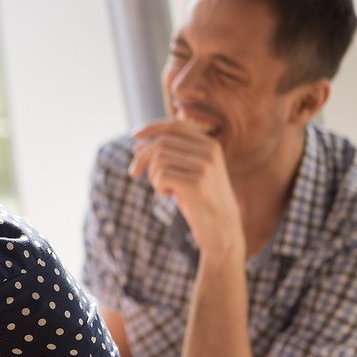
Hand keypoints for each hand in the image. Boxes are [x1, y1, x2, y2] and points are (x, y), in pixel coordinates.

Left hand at [128, 119, 243, 255]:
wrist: (223, 230)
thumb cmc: (201, 201)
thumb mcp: (185, 174)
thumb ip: (168, 157)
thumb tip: (137, 145)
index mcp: (210, 145)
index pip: (175, 126)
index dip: (152, 128)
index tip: (134, 136)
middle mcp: (210, 151)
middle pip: (162, 143)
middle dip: (142, 158)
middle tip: (133, 174)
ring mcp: (205, 166)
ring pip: (159, 159)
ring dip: (153, 176)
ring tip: (165, 189)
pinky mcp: (197, 183)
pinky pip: (161, 176)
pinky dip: (158, 187)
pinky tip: (170, 196)